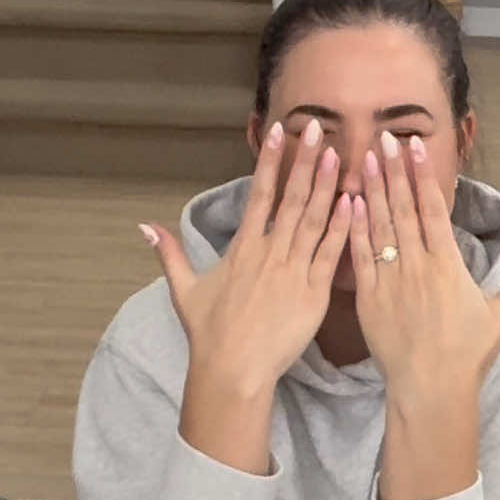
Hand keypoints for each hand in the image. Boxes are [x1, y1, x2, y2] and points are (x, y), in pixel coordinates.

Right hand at [143, 119, 351, 395]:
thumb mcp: (184, 290)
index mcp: (242, 248)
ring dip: (326, 186)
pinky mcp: (314, 294)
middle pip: (290, 198)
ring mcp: (293, 272)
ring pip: (313, 220)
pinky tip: (354, 202)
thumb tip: (145, 226)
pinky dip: (342, 228)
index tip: (279, 132)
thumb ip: (168, 254)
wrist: (233, 371)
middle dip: (304, 161)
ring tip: (336, 153)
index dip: (270, 160)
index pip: (259, 193)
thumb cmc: (209, 334)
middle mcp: (269, 253)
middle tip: (316, 128)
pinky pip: (330, 255)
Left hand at [348, 131, 499, 406]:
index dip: (422, 175)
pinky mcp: (368, 297)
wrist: (430, 389)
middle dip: (393, 171)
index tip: (414, 146)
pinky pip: (359, 255)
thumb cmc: (469, 354)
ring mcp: (389, 280)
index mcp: (448, 265)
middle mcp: (417, 266)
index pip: (433, 209)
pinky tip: (348, 202)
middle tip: (383, 138)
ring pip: (378, 226)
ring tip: (364, 158)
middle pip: (403, 209)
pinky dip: (353, 228)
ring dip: (371, 190)